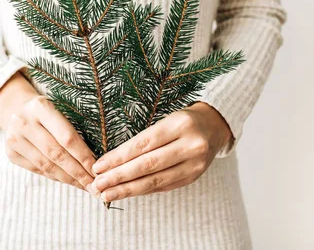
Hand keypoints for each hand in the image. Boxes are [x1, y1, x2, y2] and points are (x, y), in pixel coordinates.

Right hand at [0, 71, 99, 195]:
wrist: (17, 109)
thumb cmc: (48, 111)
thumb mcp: (60, 108)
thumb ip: (74, 127)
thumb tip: (97, 159)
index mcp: (40, 107)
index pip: (67, 137)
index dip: (83, 156)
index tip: (98, 169)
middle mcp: (24, 122)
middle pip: (56, 154)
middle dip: (78, 172)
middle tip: (94, 184)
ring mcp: (14, 139)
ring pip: (46, 165)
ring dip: (68, 178)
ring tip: (84, 186)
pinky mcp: (11, 153)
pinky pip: (38, 170)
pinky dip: (55, 177)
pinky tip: (69, 181)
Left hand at [90, 101, 231, 201]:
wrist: (215, 126)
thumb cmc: (183, 121)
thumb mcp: (167, 120)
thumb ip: (144, 139)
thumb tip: (111, 161)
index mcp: (180, 124)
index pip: (143, 144)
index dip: (119, 157)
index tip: (99, 166)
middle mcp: (190, 145)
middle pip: (148, 164)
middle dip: (119, 176)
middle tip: (98, 184)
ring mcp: (195, 164)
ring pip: (156, 180)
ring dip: (128, 189)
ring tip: (107, 194)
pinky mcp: (194, 177)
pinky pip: (163, 186)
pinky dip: (143, 190)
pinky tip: (127, 193)